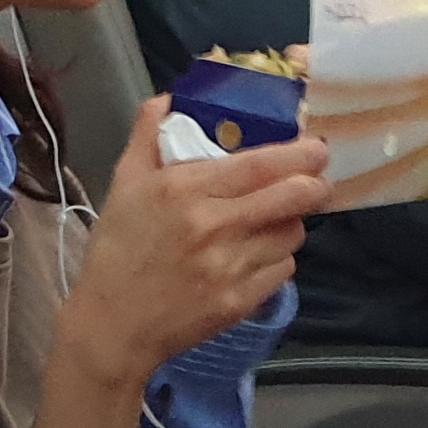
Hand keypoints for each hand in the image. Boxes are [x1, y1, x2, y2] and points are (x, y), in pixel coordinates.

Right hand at [56, 102, 330, 387]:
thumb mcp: (124, 185)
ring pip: (291, 235)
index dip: (299, 155)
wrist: (112, 327)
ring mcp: (230, 268)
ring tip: (275, 221)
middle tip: (316, 182)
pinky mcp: (239, 302)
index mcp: (186, 190)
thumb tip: (167, 100)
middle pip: (292, 198)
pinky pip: (282, 271)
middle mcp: (214, 226)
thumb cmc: (117, 252)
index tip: (316, 149)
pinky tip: (257, 257)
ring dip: (291, 224)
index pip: (261, 165)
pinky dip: (277, 261)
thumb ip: (147, 136)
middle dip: (315, 186)